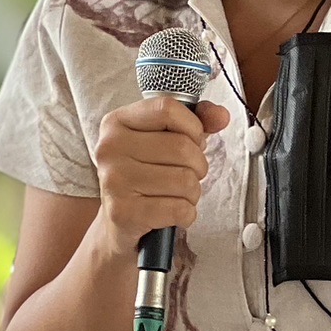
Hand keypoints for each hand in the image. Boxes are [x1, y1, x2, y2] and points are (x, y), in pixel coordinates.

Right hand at [90, 97, 231, 259]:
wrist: (120, 222)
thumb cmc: (147, 174)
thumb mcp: (166, 138)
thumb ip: (196, 121)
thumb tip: (221, 116)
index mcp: (117, 122)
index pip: (168, 108)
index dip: (193, 127)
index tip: (191, 140)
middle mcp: (109, 148)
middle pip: (182, 147)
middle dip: (198, 165)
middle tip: (185, 174)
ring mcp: (114, 181)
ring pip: (185, 180)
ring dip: (192, 192)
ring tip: (176, 194)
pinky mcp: (123, 213)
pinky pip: (180, 209)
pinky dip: (186, 214)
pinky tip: (171, 212)